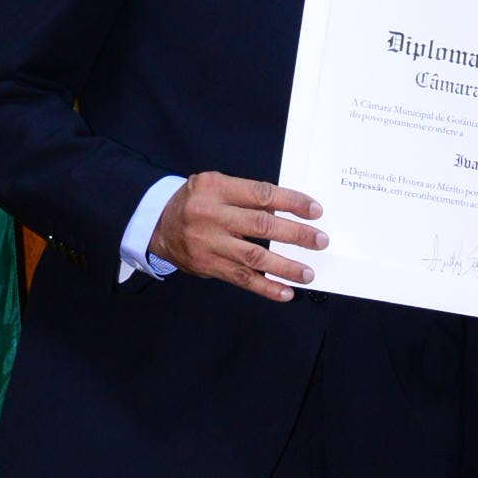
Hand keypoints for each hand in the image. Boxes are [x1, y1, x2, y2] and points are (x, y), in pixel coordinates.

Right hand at [151, 173, 326, 299]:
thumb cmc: (196, 201)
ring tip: (307, 273)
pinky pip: (241, 279)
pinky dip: (266, 288)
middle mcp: (211, 215)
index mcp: (216, 188)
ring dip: (285, 267)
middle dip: (296, 236)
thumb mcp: (216, 186)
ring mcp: (208, 243)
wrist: (158, 224)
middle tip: (320, 241)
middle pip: (262, 226)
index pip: (262, 194)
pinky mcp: (207, 266)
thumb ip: (247, 195)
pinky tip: (285, 292)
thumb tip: (289, 210)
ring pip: (254, 258)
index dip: (292, 202)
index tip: (315, 210)